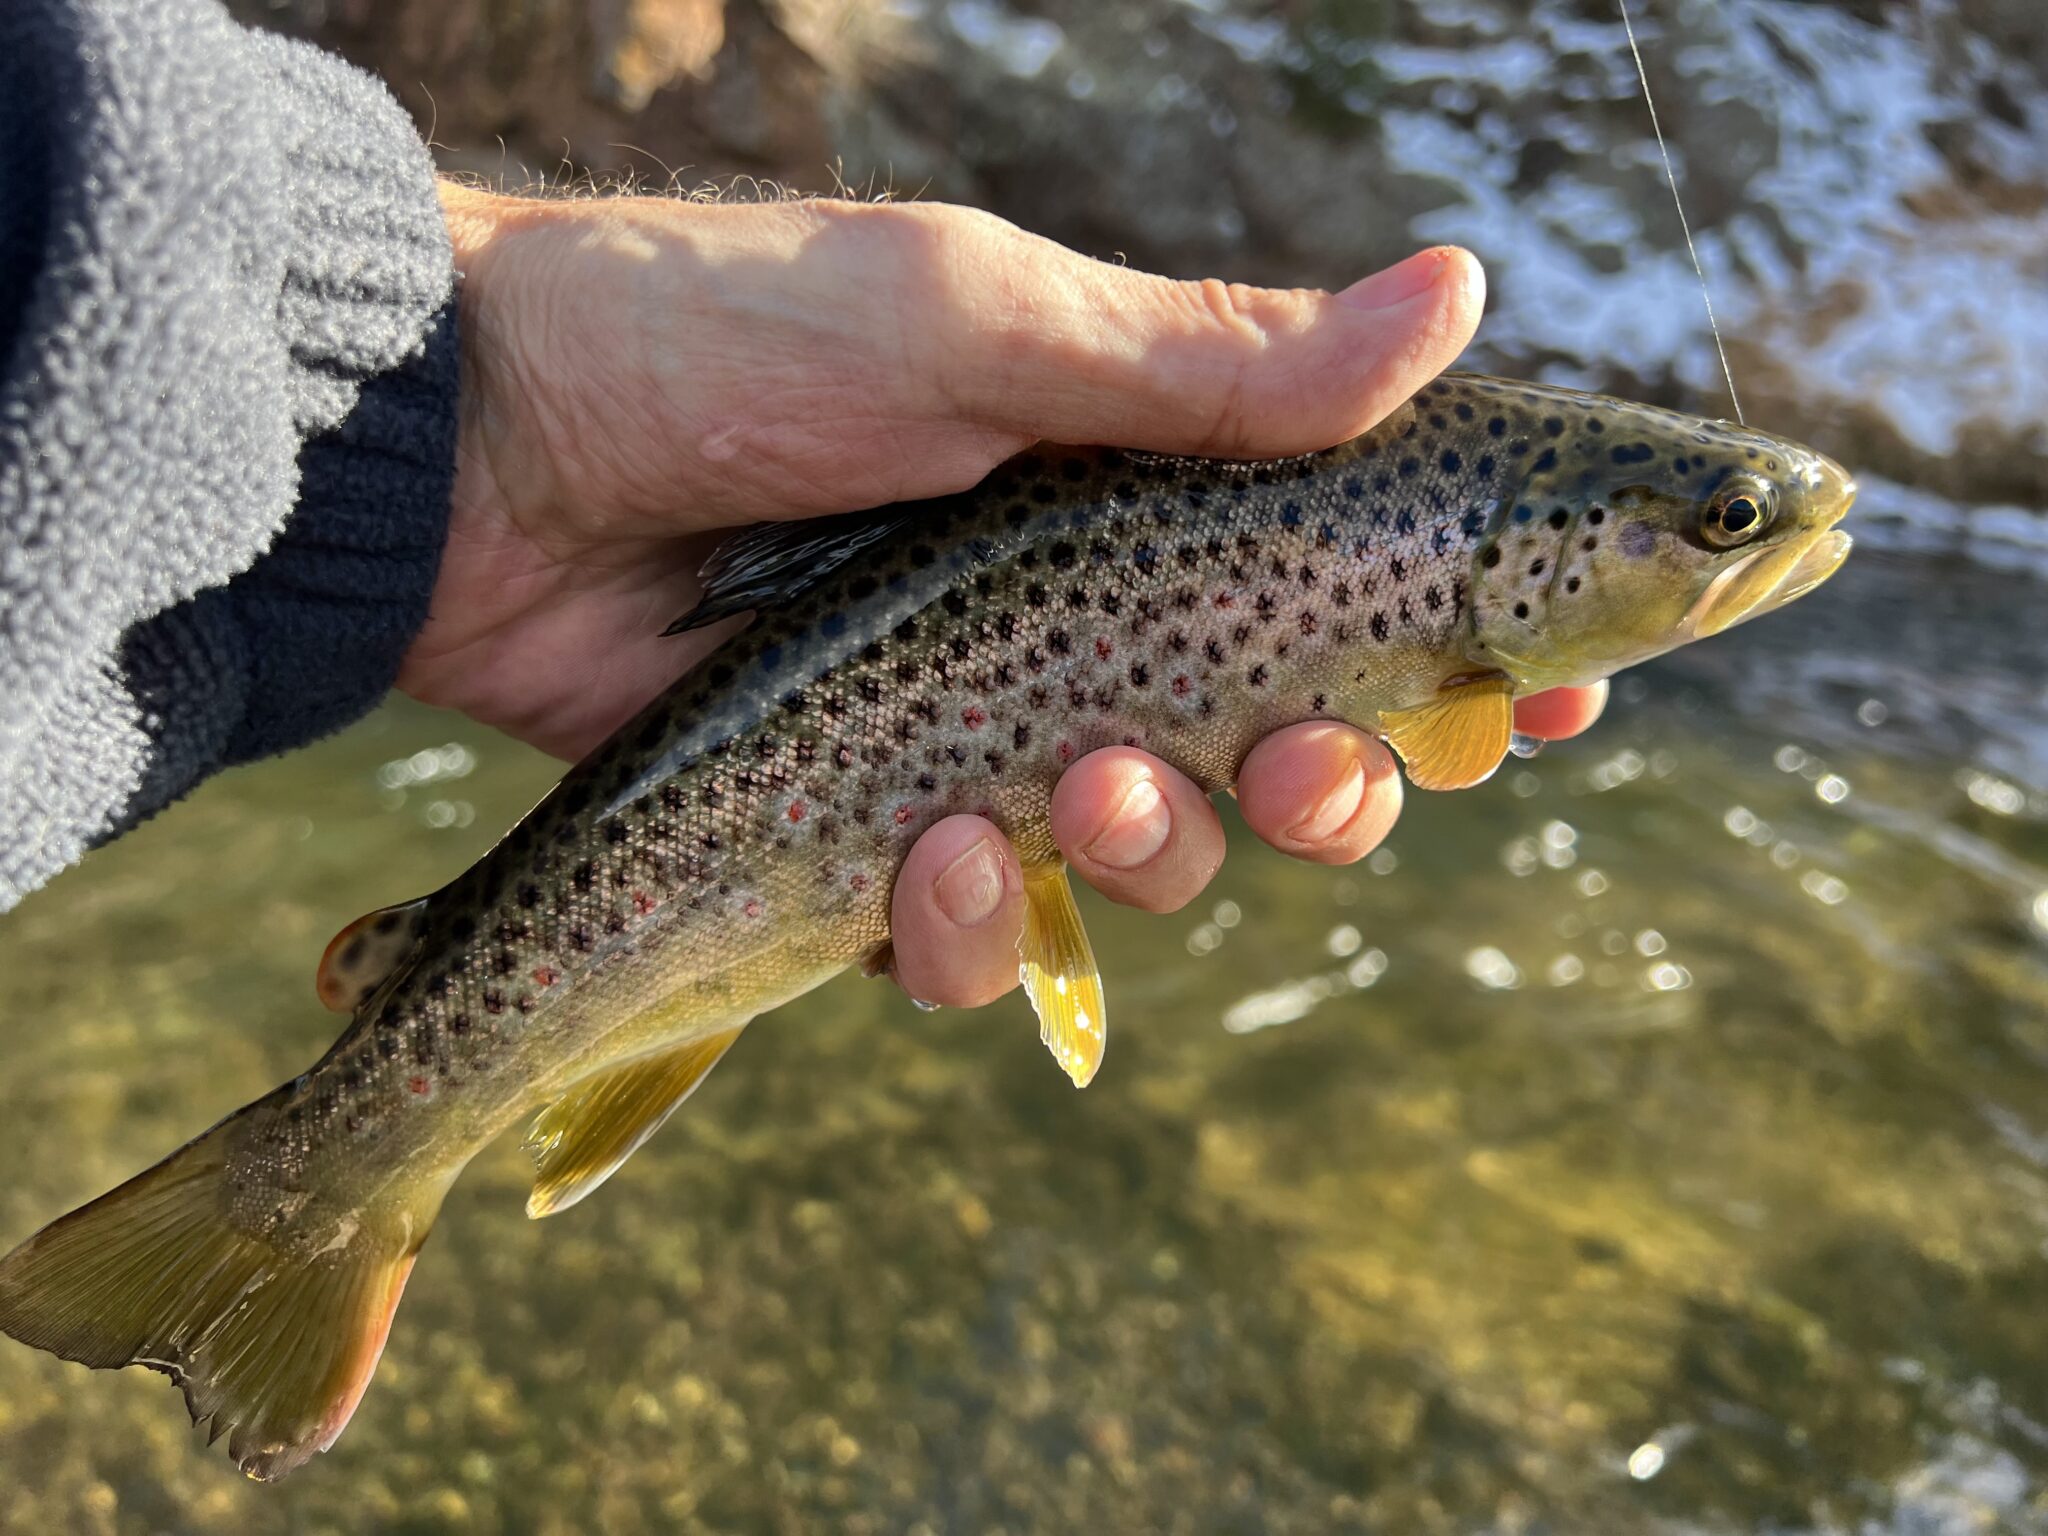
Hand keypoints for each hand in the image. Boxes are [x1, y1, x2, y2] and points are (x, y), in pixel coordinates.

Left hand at [407, 185, 1606, 1007]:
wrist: (483, 452)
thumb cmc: (724, 340)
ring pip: (1151, 869)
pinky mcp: (863, 845)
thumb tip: (1458, 291)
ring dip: (1154, 849)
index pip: (1352, 598)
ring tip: (1072, 781)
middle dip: (1334, 793)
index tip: (1556, 699)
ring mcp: (979, 747)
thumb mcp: (977, 324)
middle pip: (1287, 770)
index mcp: (1140, 503)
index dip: (1470, 665)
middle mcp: (1082, 634)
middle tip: (1313, 764)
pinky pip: (978, 941)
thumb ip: (1208, 363)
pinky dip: (979, 925)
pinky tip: (934, 852)